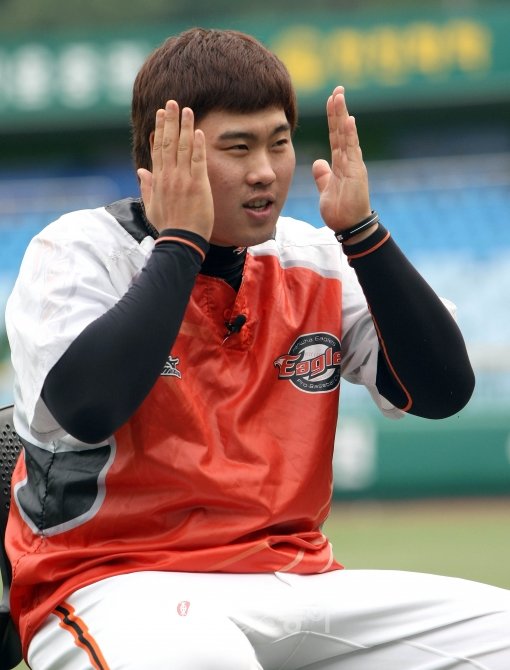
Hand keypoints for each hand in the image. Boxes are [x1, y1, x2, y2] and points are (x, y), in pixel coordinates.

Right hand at [137, 100, 213, 240]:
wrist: (180, 241)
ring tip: (187, 110)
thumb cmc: (168, 227)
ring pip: (183, 147)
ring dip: (185, 127)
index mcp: (158, 180)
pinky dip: (198, 145)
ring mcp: (183, 179)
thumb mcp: (152, 207)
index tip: (160, 114)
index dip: (159, 130)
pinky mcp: (198, 185)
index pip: (157, 149)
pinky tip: (198, 131)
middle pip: (168, 142)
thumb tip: (141, 170)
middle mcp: (169, 176)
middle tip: (172, 102)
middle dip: (170, 121)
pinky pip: (198, 161)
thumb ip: (147, 187)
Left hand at [312, 87, 371, 233]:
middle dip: (338, 110)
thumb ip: (323, 176)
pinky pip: (352, 150)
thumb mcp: (326, 190)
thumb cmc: (340, 211)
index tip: (330, 100)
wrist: (350, 227)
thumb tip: (318, 162)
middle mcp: (349, 161)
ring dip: (342, 116)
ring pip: (347, 136)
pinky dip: (350, 135)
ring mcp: (353, 165)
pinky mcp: (356, 172)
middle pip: (342, 131)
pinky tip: (348, 119)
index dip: (333, 119)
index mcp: (341, 163)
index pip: (336, 136)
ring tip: (339, 96)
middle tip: (337, 90)